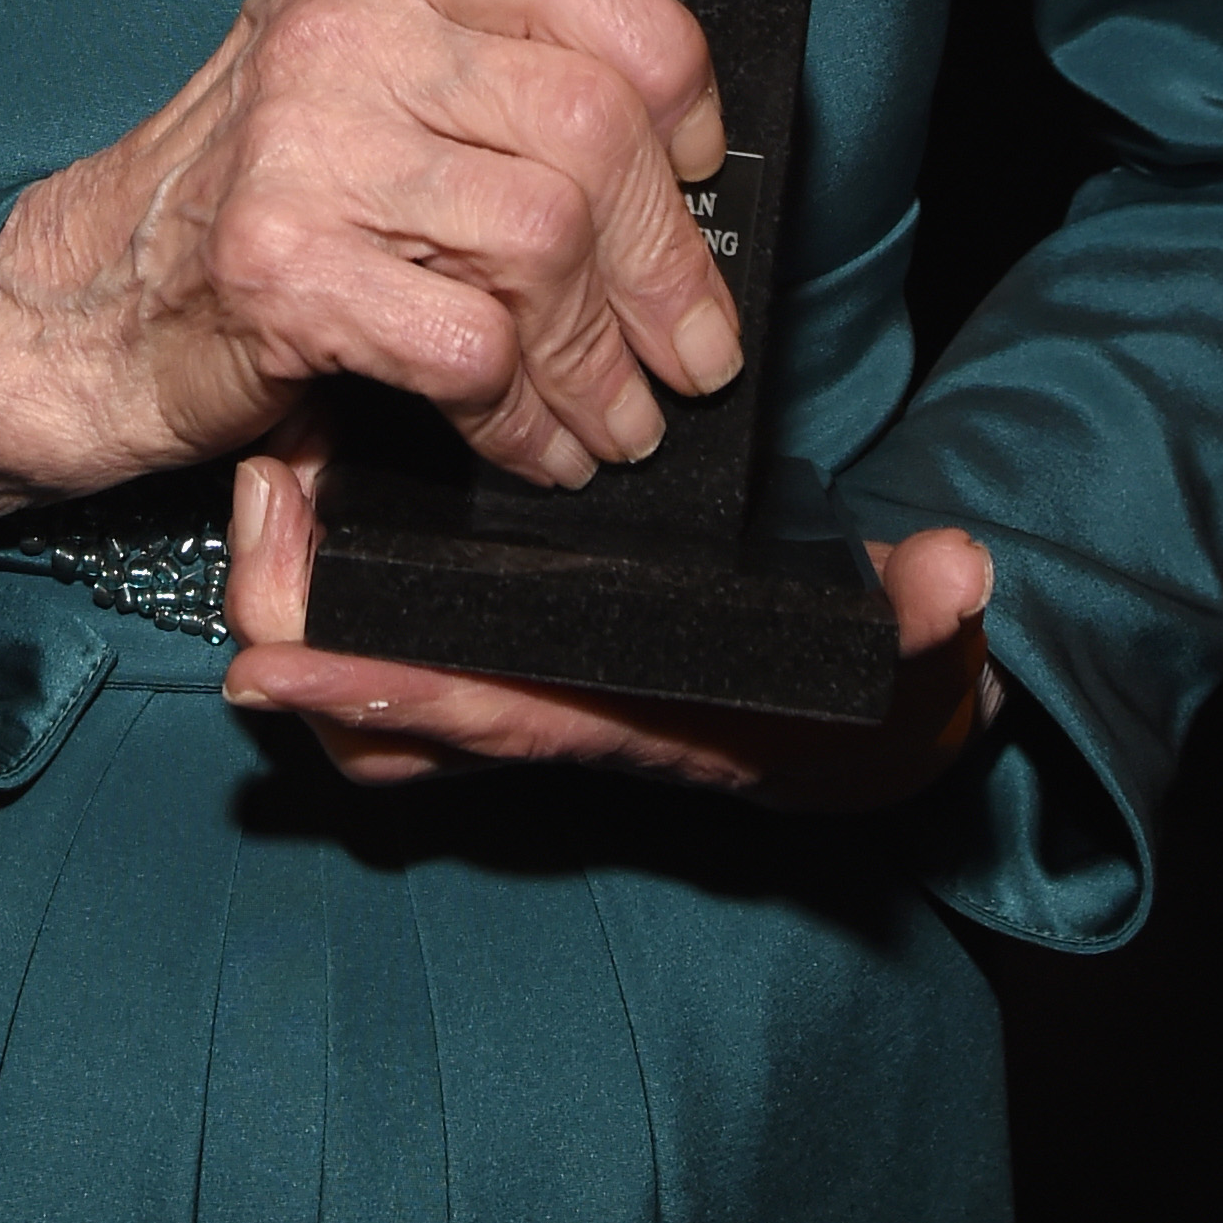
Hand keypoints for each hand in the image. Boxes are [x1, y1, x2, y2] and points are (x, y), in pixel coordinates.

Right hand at [0, 0, 736, 530]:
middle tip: (690, 351)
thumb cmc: (244, 211)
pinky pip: (470, 344)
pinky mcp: (278, 269)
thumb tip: (681, 176)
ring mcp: (299, 147)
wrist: (73, 308)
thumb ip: (490, 91)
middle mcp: (336, 34)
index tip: (699, 165)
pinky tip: (526, 444)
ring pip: (546, 242)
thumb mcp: (360, 96)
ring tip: (611, 418)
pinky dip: (522, 415)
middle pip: (588, 126)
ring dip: (602, 360)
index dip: (669, 72)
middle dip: (668, 262)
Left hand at [221, 438, 996, 810]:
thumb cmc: (873, 699)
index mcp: (626, 724)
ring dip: (300, 605)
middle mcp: (551, 724)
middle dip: (295, 625)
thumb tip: (959, 577)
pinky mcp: (505, 660)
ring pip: (361, 700)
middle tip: (263, 499)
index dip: (374, 695)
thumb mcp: (917, 663)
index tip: (275, 660)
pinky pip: (385, 661)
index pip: (482, 716)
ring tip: (272, 486)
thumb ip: (931, 622)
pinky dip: (332, 607)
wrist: (872, 736)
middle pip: (375, 721)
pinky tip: (317, 499)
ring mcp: (518, 697)